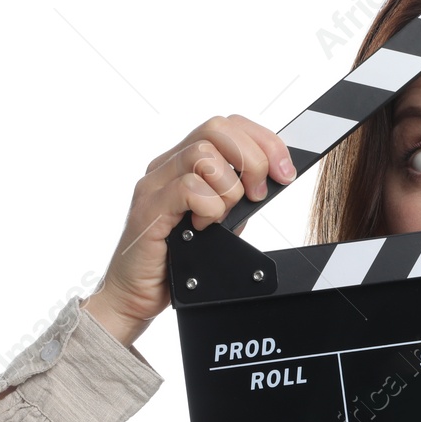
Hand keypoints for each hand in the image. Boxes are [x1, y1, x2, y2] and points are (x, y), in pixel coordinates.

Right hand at [83, 114, 296, 343]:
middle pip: (217, 128)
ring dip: (228, 189)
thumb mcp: (220, 223)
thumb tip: (272, 178)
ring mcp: (155, 184)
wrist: (135, 296)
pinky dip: (209, 209)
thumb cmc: (175, 261)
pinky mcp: (148, 208)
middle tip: (258, 195)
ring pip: (203, 155)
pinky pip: (188, 188)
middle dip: (253, 159)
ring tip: (222, 217)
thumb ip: (238, 198)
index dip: (265, 142)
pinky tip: (203, 228)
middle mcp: (166, 166)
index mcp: (184, 163)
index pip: (228, 126)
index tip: (285, 172)